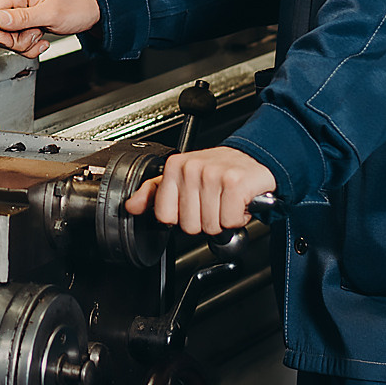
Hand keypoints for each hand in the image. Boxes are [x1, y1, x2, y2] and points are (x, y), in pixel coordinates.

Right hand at [0, 0, 99, 56]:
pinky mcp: (27, 21)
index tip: (11, 37)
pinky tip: (41, 40)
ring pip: (9, 36)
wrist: (92, 9)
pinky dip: (29, 45)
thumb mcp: (49, 14)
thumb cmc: (76, 6)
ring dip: (24, 43)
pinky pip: (19, 39)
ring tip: (40, 36)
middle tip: (32, 36)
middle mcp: (16, 0)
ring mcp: (21, 11)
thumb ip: (22, 18)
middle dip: (14, 39)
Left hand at [125, 146, 275, 235]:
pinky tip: (238, 203)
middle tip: (213, 204)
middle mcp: (192, 168)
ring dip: (223, 219)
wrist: (254, 159)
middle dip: (204, 221)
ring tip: (226, 202)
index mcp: (175, 166)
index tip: (192, 206)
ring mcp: (214, 174)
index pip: (165, 215)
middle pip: (188, 225)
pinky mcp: (235, 183)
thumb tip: (132, 206)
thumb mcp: (182, 177)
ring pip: (210, 225)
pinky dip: (238, 218)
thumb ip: (154, 193)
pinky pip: (230, 221)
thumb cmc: (219, 171)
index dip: (181, 218)